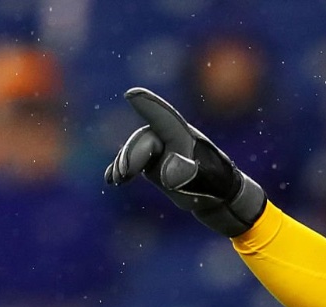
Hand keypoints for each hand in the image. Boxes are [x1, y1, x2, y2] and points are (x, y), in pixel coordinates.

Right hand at [104, 86, 264, 237]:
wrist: (215, 192)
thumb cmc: (213, 183)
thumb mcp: (204, 180)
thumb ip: (186, 174)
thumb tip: (165, 174)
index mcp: (182, 135)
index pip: (163, 117)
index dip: (148, 105)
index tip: (131, 95)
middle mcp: (167, 137)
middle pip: (143, 139)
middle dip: (131, 155)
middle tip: (123, 176)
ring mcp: (158, 149)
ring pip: (135, 151)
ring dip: (124, 164)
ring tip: (117, 180)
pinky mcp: (151, 163)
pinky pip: (133, 163)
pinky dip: (121, 170)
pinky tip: (110, 179)